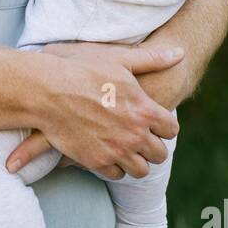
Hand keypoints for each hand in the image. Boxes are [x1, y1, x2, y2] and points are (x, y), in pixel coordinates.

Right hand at [8, 41, 182, 179]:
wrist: (48, 90)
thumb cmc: (83, 70)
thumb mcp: (119, 59)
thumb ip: (152, 59)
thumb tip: (180, 53)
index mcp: (144, 110)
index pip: (171, 129)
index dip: (165, 126)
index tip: (155, 123)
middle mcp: (134, 134)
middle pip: (160, 154)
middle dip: (153, 147)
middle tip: (142, 139)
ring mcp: (115, 150)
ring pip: (140, 170)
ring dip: (136, 161)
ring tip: (127, 150)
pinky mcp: (96, 161)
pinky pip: (116, 174)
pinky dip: (114, 167)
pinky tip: (108, 154)